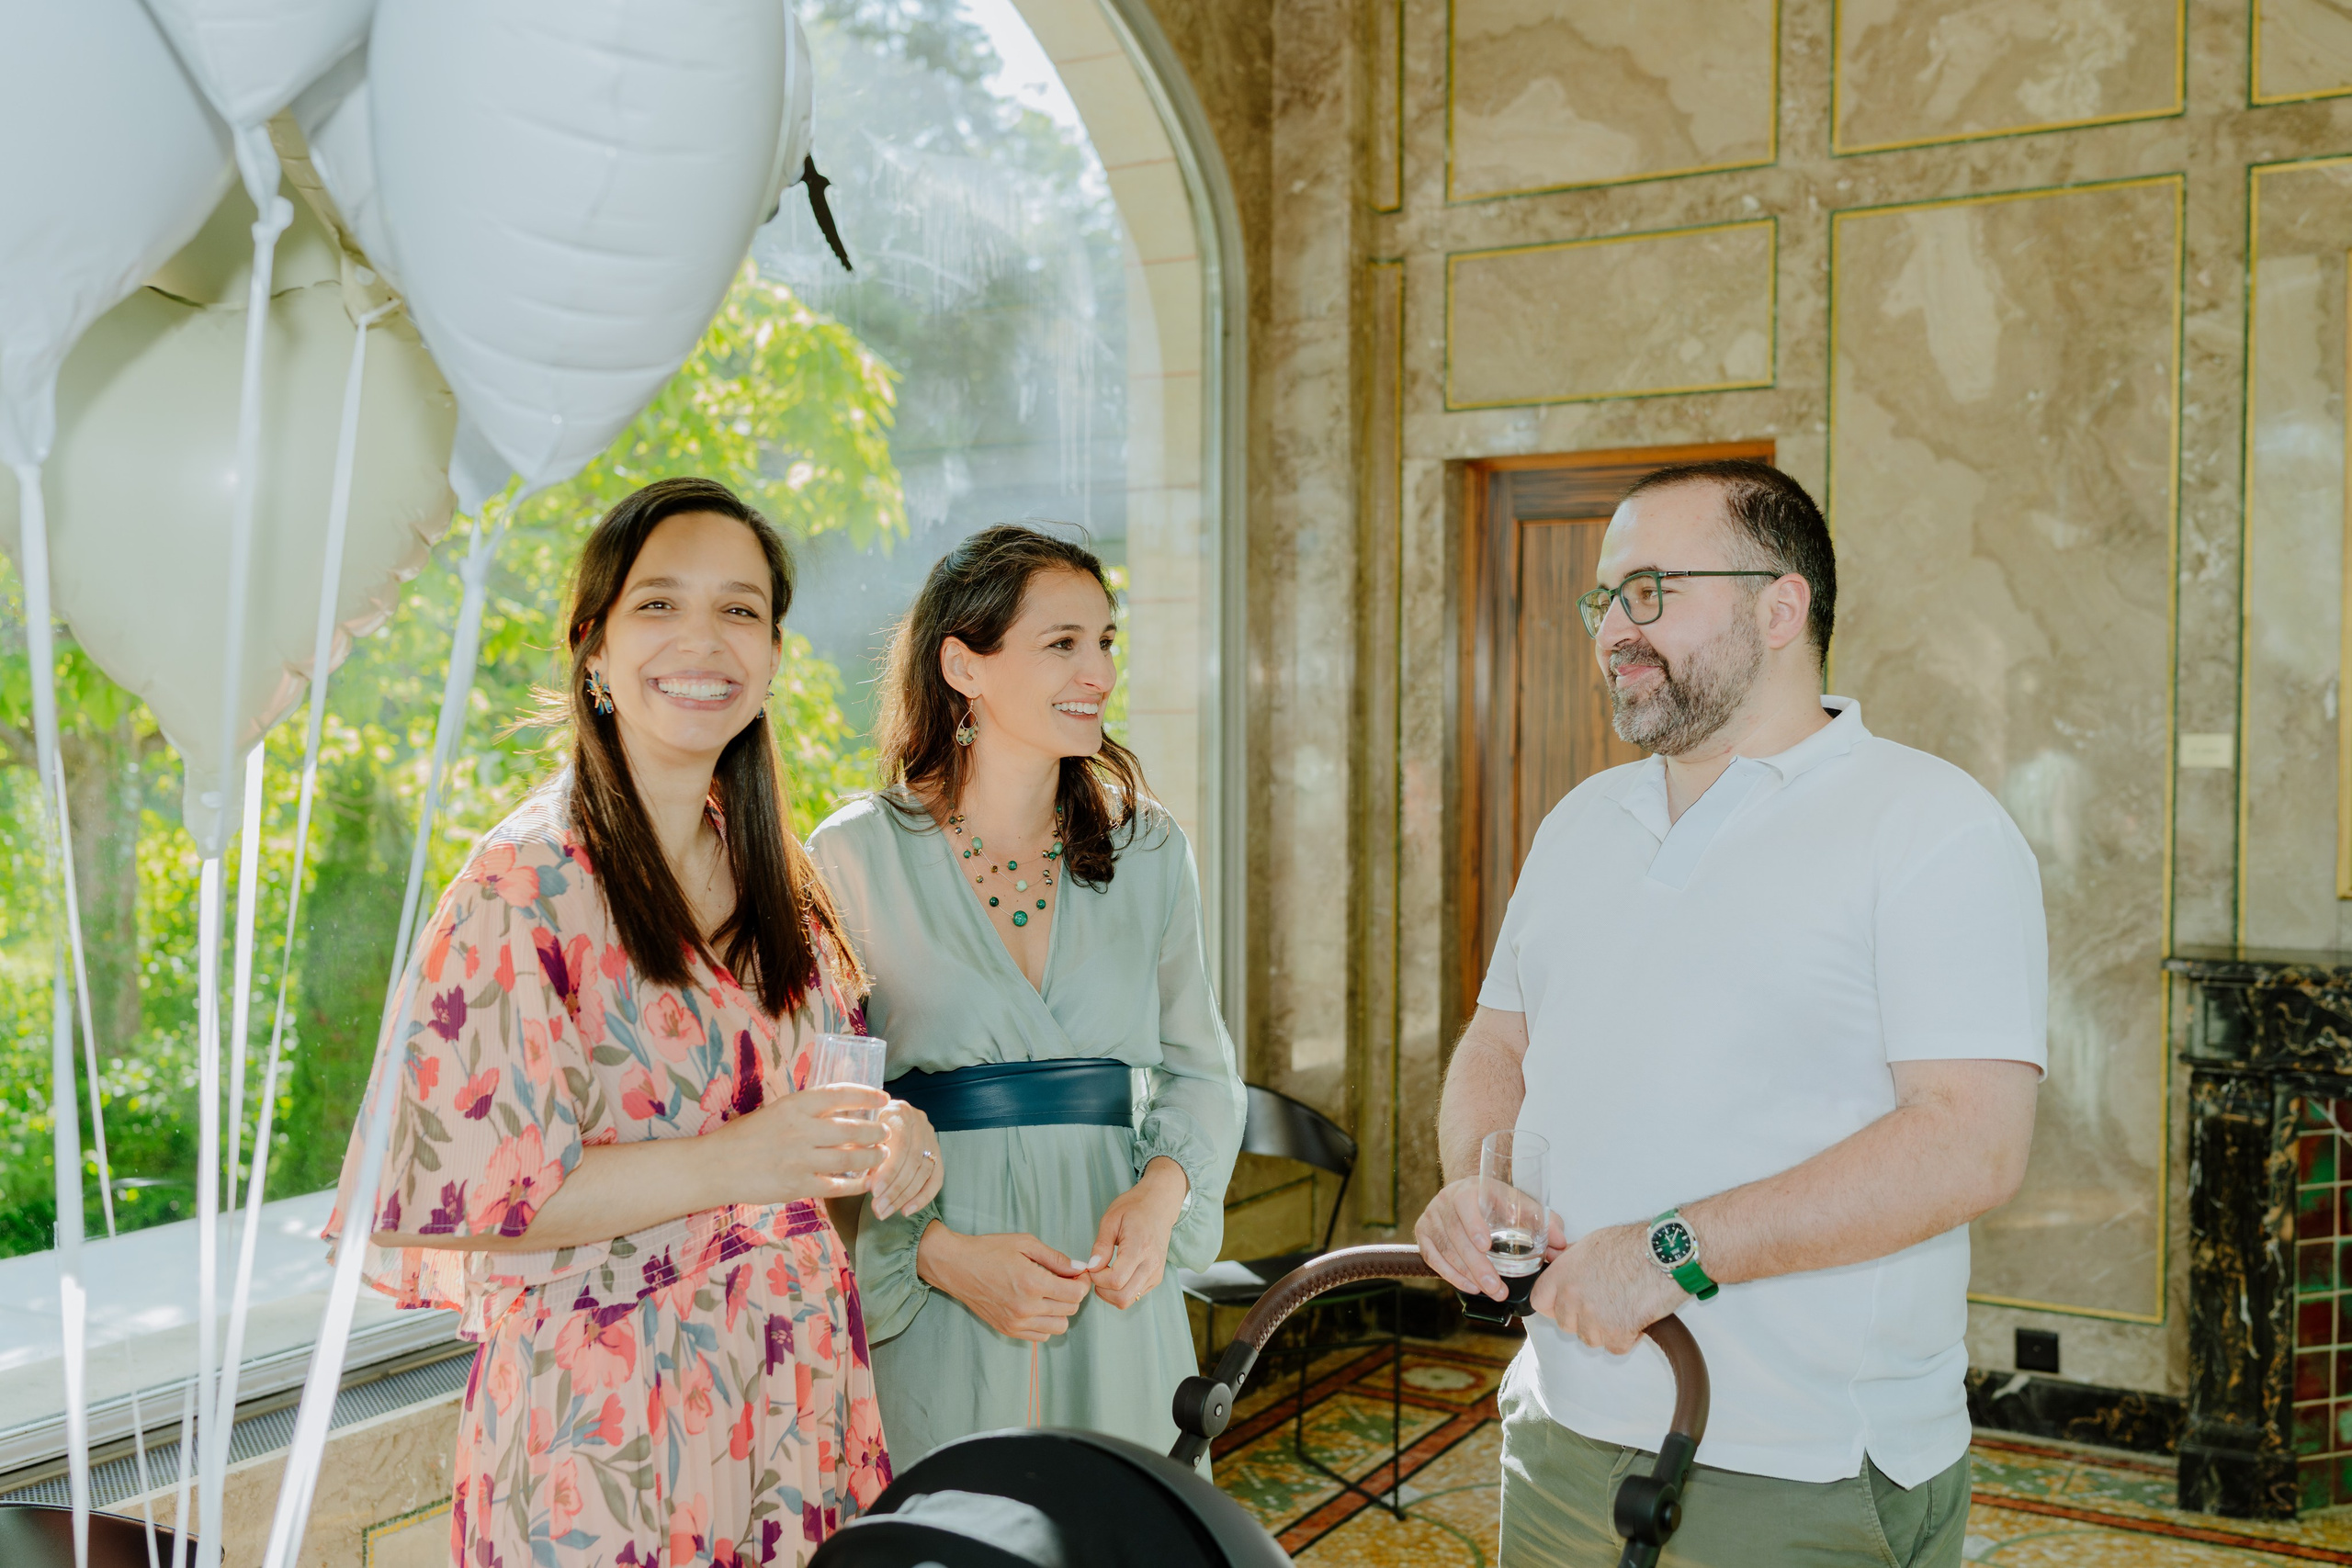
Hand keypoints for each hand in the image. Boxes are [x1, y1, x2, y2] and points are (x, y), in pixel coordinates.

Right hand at [719, 1084, 888, 1204]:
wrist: (714, 1166)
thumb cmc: (744, 1136)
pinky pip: (837, 1186)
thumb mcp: (775, 1111)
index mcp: (794, 1105)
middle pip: (852, 1129)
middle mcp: (800, 1130)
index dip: (867, 1096)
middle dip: (876, 1131)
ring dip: (872, 1157)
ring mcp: (800, 1160)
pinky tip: (867, 1181)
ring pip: (850, 1158)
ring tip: (882, 1155)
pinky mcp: (797, 1186)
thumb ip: (806, 1111)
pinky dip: (857, 1184)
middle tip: (886, 1131)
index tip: (883, 1098)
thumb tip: (842, 1110)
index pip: (840, 1094)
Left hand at [870, 1100, 943, 1219]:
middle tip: (878, 1209)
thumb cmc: (862, 1125)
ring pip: (924, 1171)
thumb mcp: (857, 1130)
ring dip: (905, 1196)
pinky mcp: (936, 1151)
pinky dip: (923, 1197)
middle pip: (913, 1159)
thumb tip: (863, 1178)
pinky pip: (936, 1178)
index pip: (900, 1143)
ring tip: (886, 1212)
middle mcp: (919, 1121)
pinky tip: (906, 1210)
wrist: (877, 1115)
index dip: (889, 1170)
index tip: (874, 1191)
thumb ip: (859, 1148)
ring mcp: (930, 1136)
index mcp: (899, 1111)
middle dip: (895, 1188)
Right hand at [917, 1223, 1091, 1341]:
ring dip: (1061, 1310)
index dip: (1083, 1282)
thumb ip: (1056, 1258)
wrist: (956, 1266)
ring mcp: (1016, 1322)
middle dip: (1073, 1293)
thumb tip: (1079, 1268)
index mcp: (1033, 1283)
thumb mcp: (1025, 1243)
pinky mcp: (1008, 1330)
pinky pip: (1041, 1336)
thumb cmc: (989, 1250)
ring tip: (1050, 1294)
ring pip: (1059, 1327)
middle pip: (1071, 1309)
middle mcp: (1026, 1308)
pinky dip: (1045, 1323)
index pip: (1076, 1294)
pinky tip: (1037, 1306)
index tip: (1078, 1273)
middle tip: (1065, 1279)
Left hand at [1083, 1156, 1187, 1308]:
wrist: (1159, 1205)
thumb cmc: (1134, 1208)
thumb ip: (1101, 1246)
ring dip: (1110, 1293)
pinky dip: (1120, 1291)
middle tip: (1096, 1272)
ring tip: (1104, 1274)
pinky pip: (1135, 1295)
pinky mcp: (1156, 1278)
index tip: (1092, 1265)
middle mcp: (1152, 1265)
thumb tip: (1092, 1267)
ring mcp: (1156, 1273)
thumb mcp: (1111, 1219)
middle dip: (1102, 1290)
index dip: (1097, 1278)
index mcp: (1140, 1248)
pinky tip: (1115, 1275)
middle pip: (1123, 1297)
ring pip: (1129, 1300)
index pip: (1116, 1280)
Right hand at [1414, 1177, 1566, 1298]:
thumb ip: (1543, 1221)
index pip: (1465, 1204)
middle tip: (1496, 1287)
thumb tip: (1561, 1244)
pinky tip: (1469, 1286)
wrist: (1467, 1193)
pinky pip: (1433, 1259)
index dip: (1473, 1225)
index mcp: (1468, 1189)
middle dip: (1478, 1266)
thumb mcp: (1519, 1203)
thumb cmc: (1493, 1200)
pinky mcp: (1423, 1234)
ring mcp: (1431, 1218)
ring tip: (1489, 1291)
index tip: (1486, 1245)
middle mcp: (1444, 1201)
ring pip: (1445, 1251)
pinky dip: (1451, 1275)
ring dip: (1467, 1275)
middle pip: (1456, 1236)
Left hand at [1529, 1221, 1686, 1354]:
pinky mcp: (1617, 1333)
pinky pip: (1615, 1347)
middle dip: (1583, 1318)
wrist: (1663, 1254)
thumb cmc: (1635, 1245)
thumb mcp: (1592, 1244)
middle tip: (1604, 1305)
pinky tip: (1635, 1319)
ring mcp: (1594, 1317)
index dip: (1552, 1305)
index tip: (1564, 1305)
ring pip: (1590, 1338)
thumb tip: (1564, 1267)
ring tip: (1622, 1308)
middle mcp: (1573, 1297)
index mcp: (1563, 1274)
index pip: (1539, 1301)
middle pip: (1566, 1324)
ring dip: (1605, 1330)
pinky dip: (1627, 1338)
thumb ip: (1572, 1261)